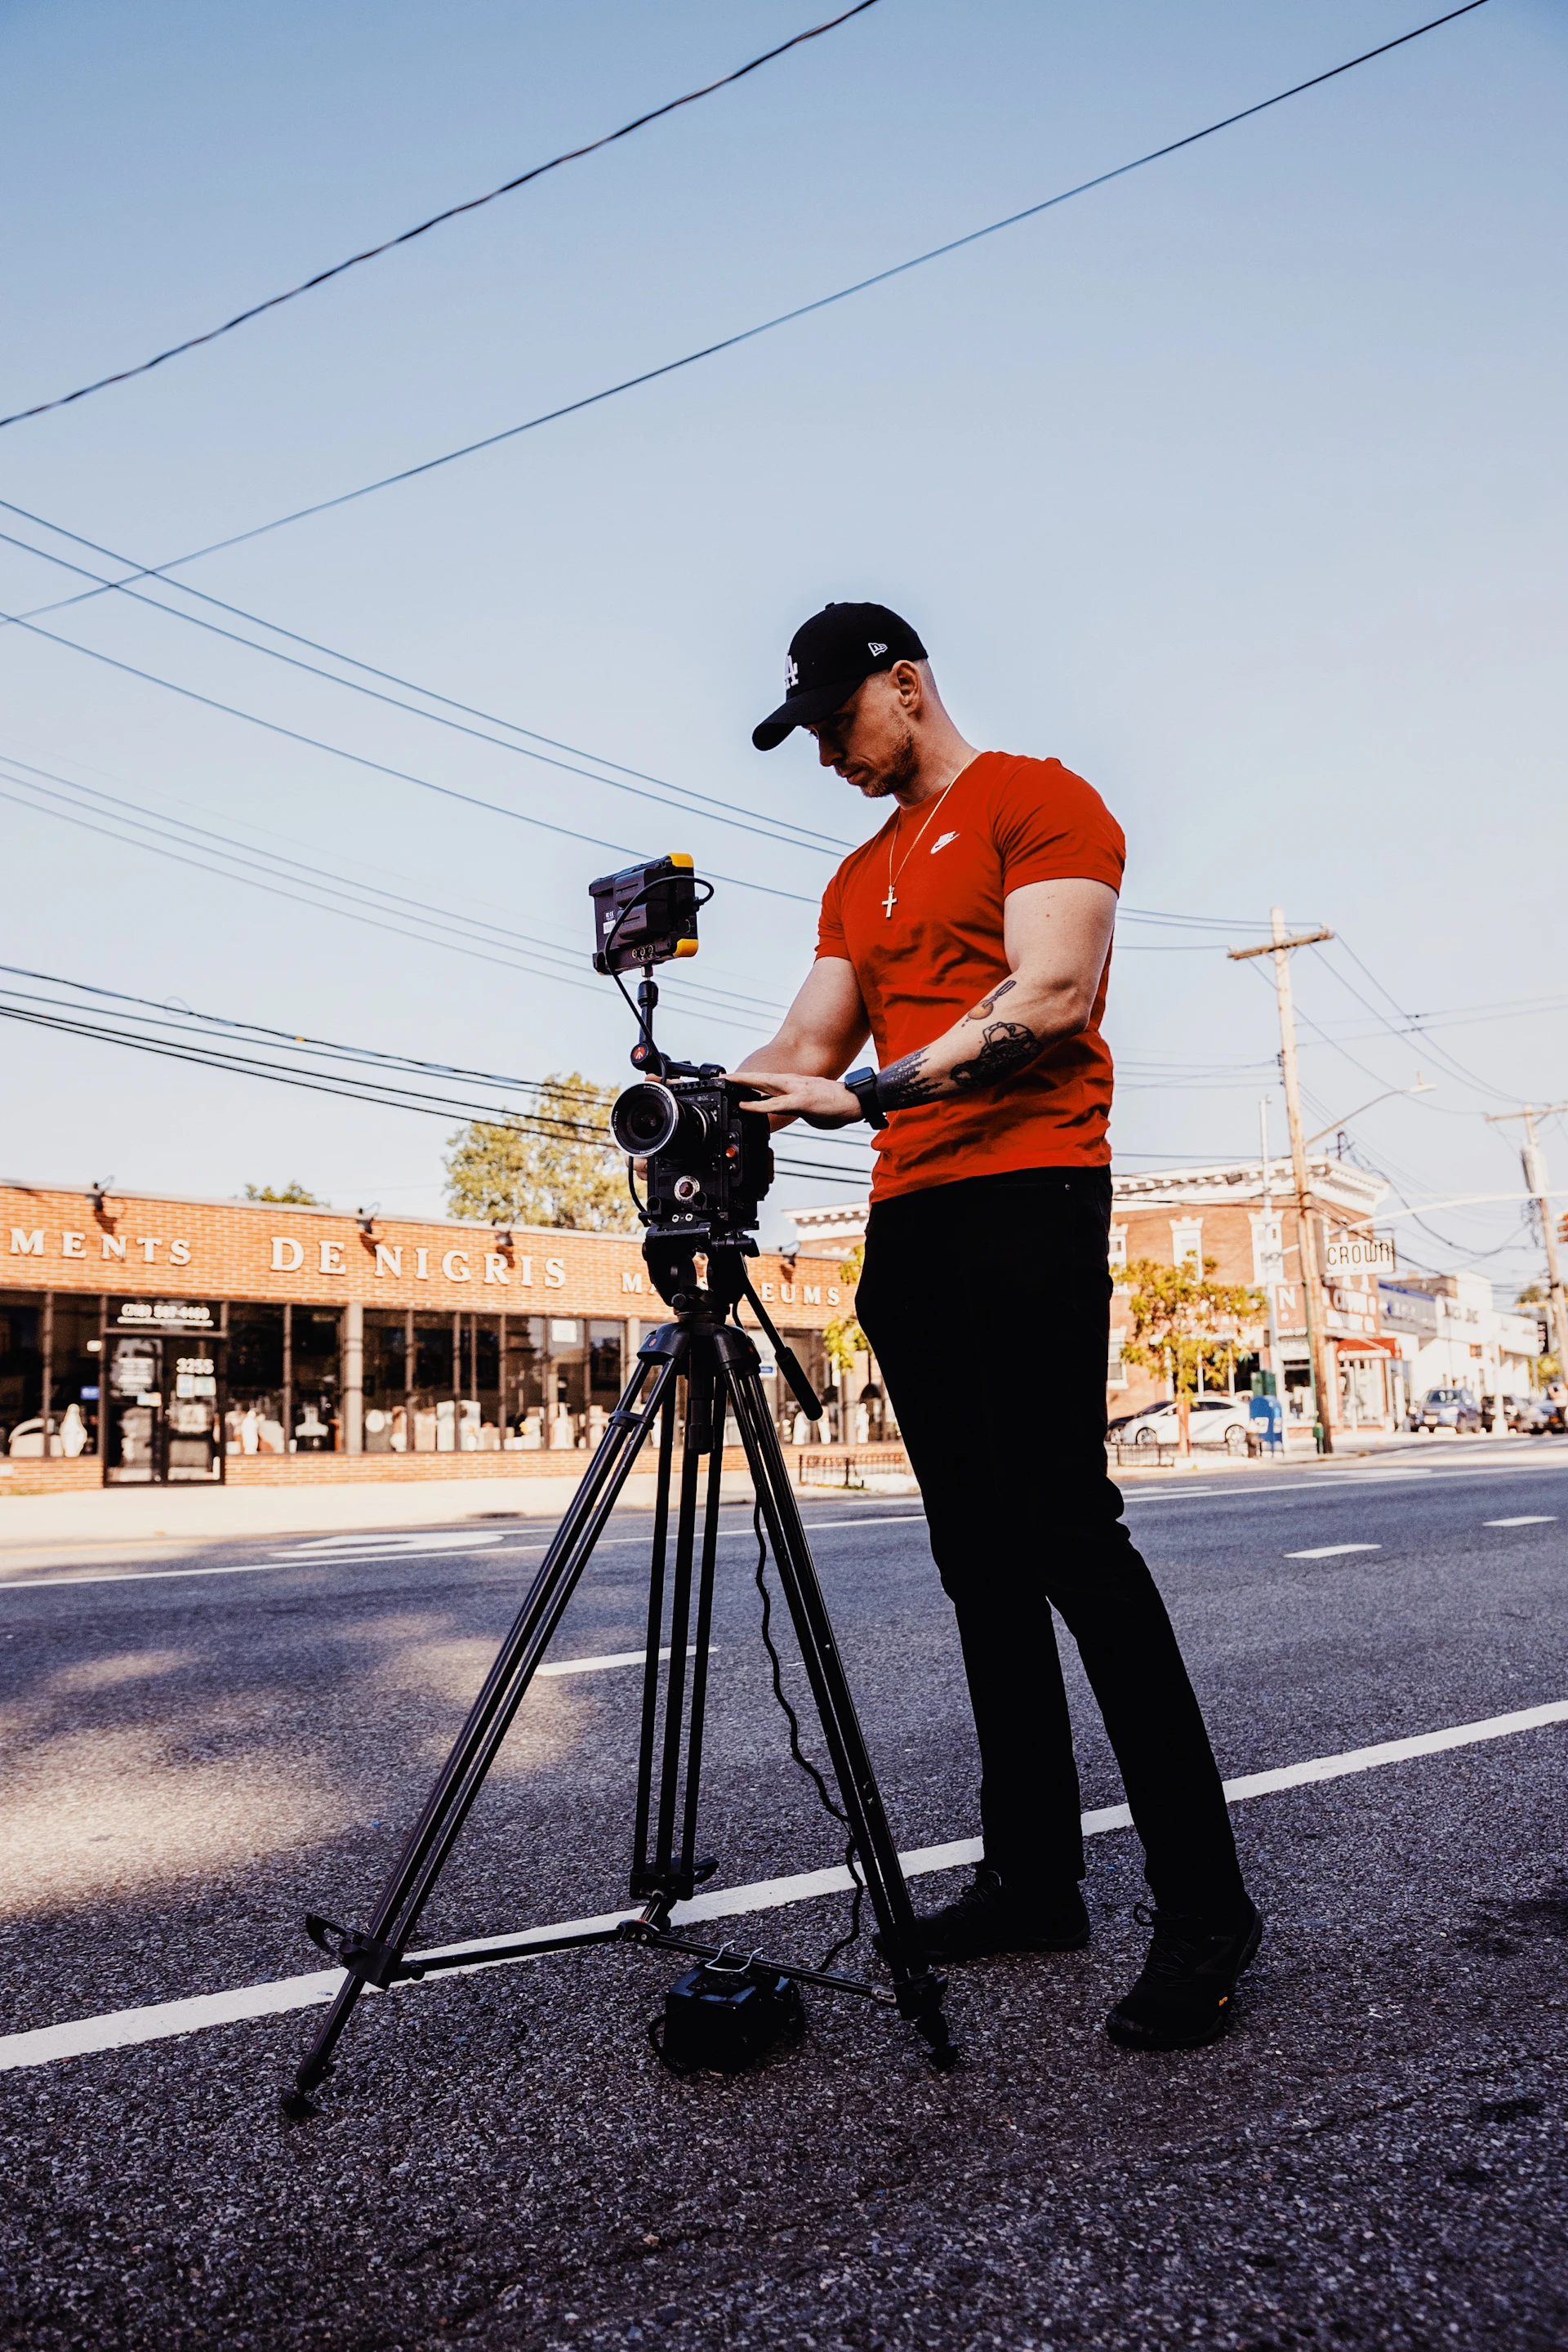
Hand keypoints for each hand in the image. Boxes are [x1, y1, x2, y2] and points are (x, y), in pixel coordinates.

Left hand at [731, 1070, 860, 1128]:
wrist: (856, 1102)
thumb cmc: (835, 1106)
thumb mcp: (809, 1107)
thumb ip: (795, 1108)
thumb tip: (788, 1113)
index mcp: (793, 1084)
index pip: (765, 1081)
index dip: (747, 1081)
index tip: (731, 1082)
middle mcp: (792, 1083)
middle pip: (759, 1078)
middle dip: (738, 1078)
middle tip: (720, 1077)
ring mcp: (796, 1090)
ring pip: (764, 1085)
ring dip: (744, 1084)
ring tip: (726, 1083)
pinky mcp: (802, 1101)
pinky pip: (776, 1104)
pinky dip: (758, 1104)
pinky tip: (746, 1105)